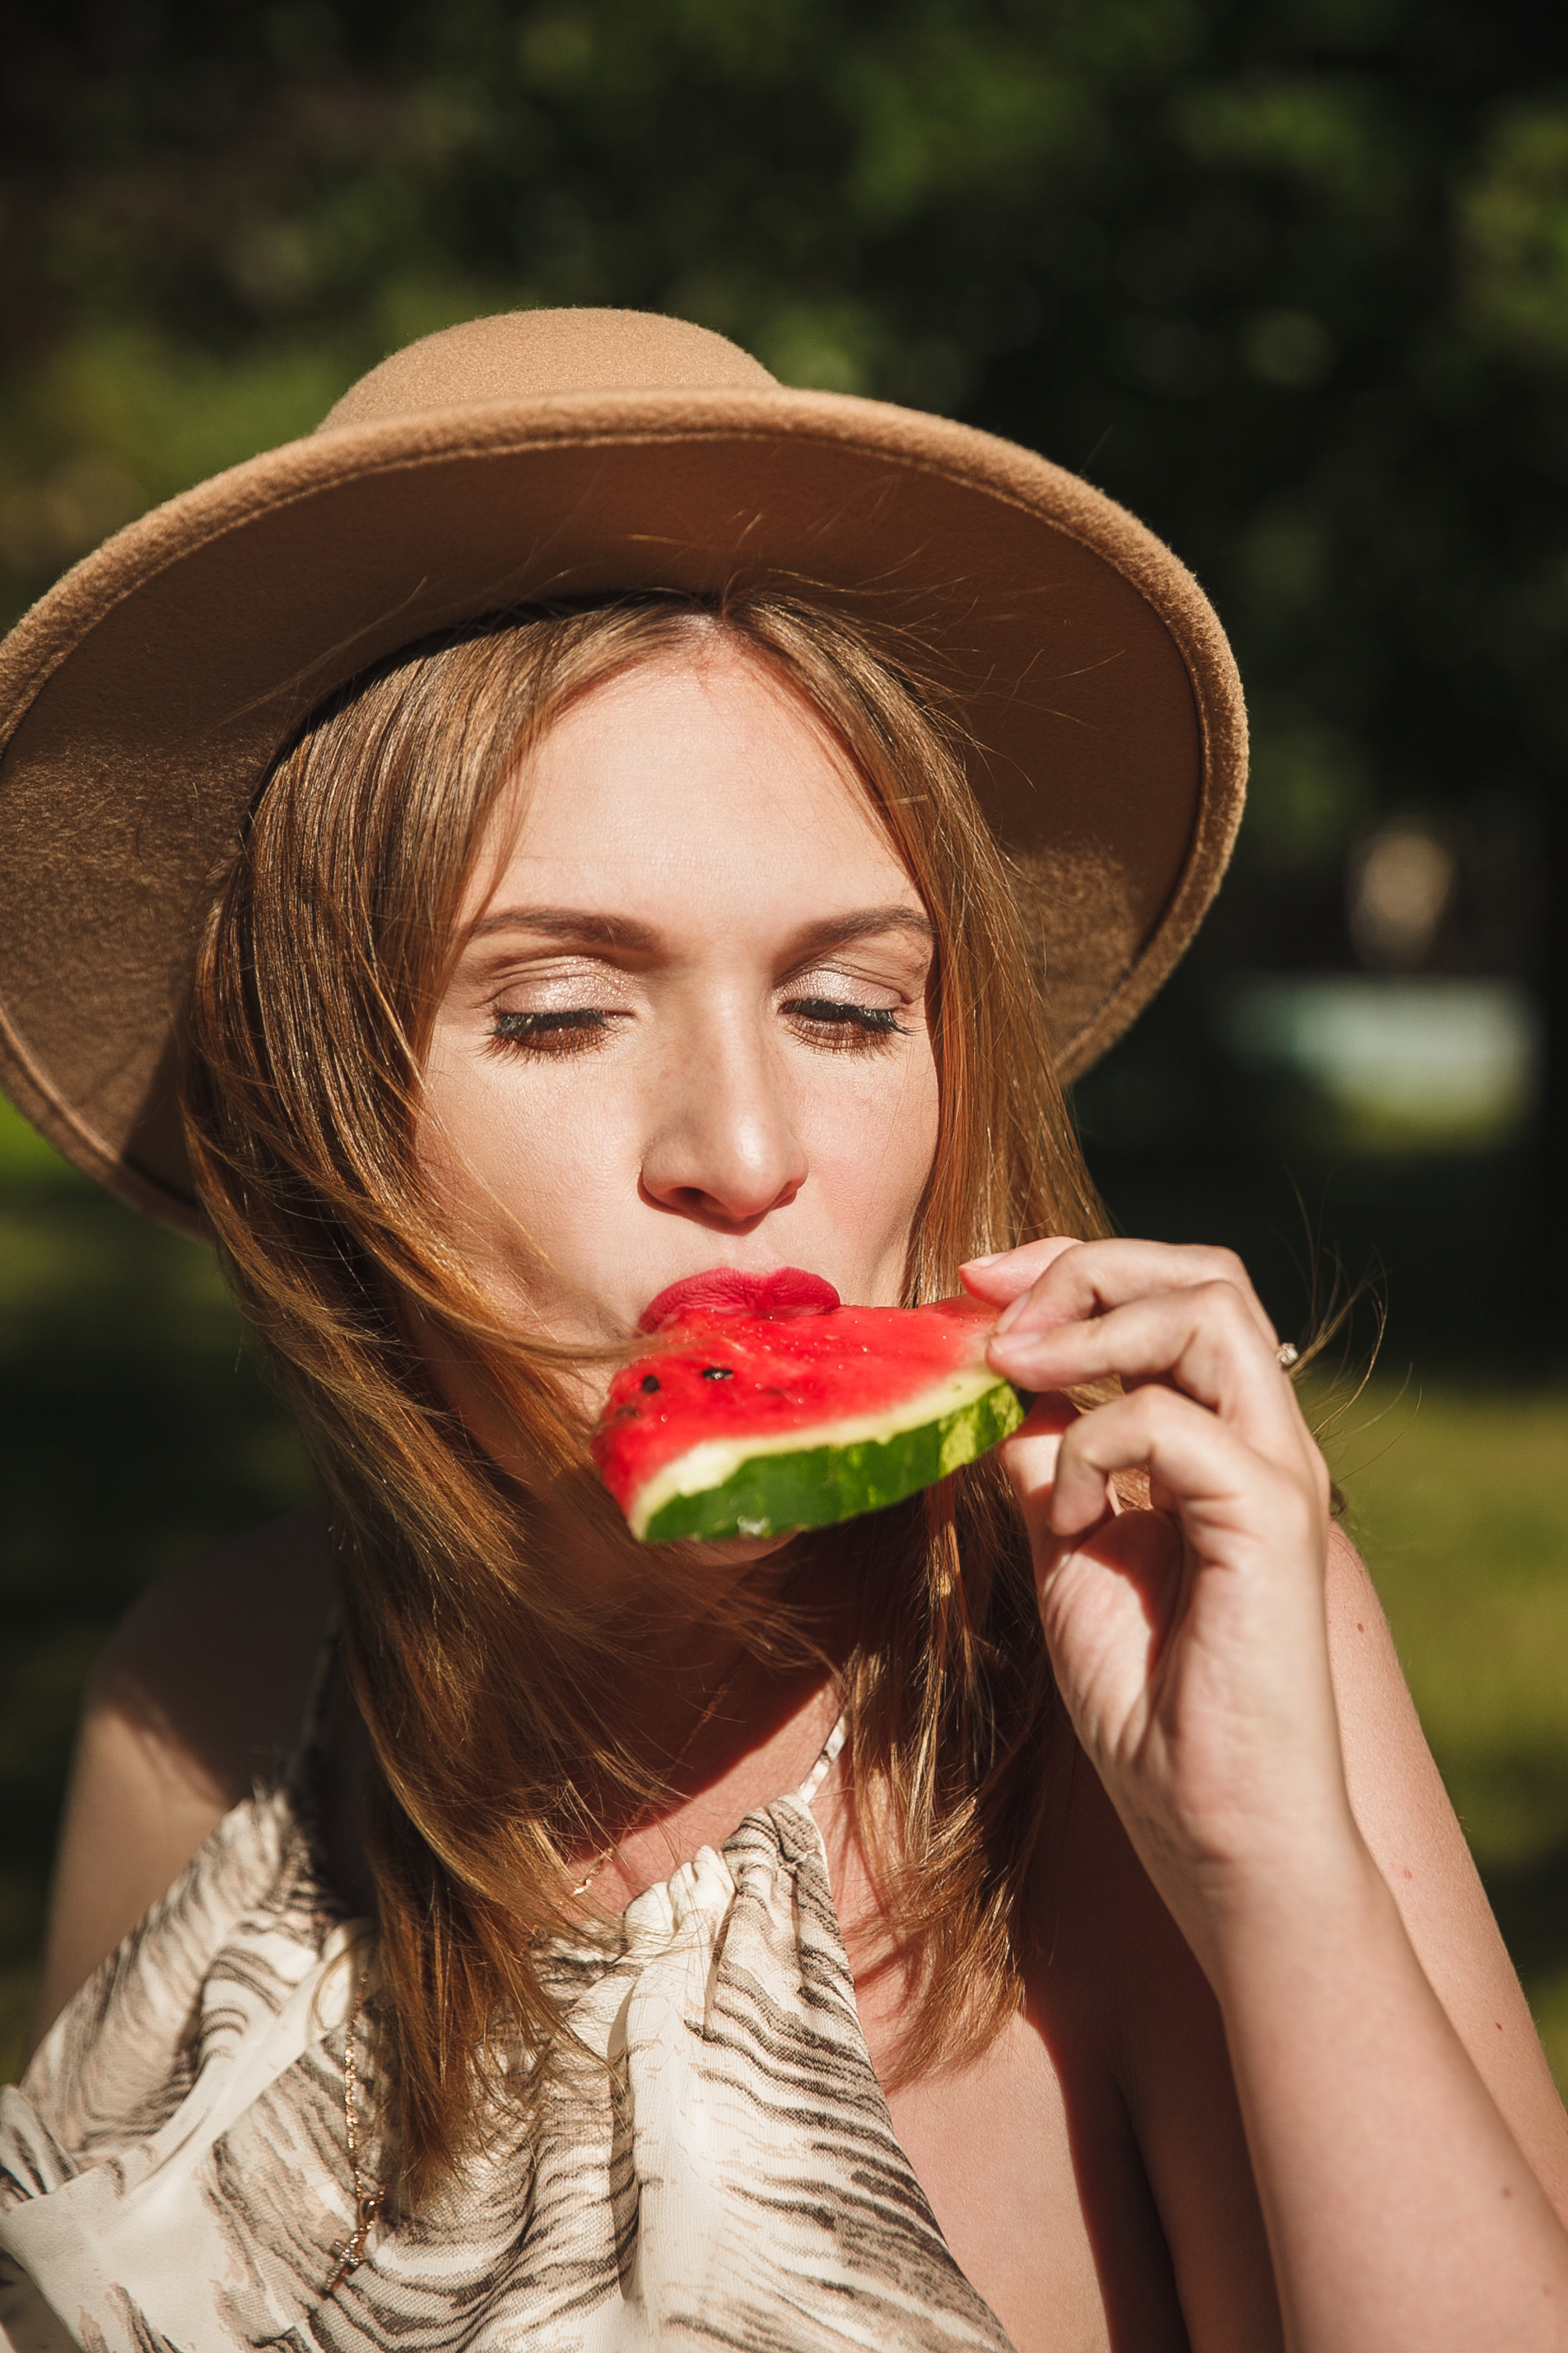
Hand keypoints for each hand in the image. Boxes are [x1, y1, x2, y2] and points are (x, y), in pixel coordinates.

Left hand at [963, 1238, 1355, 1965]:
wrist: (1210, 1825)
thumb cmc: (1146, 1701)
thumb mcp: (1066, 1551)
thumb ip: (1044, 1463)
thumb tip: (993, 1388)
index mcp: (1218, 1439)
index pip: (1170, 1295)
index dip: (1072, 1268)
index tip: (974, 1283)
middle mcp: (1260, 1440)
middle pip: (1207, 1273)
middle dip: (1088, 1266)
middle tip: (991, 1304)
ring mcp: (1275, 1474)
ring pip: (1213, 1311)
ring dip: (1096, 1322)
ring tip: (1016, 1371)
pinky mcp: (1272, 1520)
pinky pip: (1172, 1421)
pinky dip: (1096, 1445)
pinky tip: (1068, 1520)